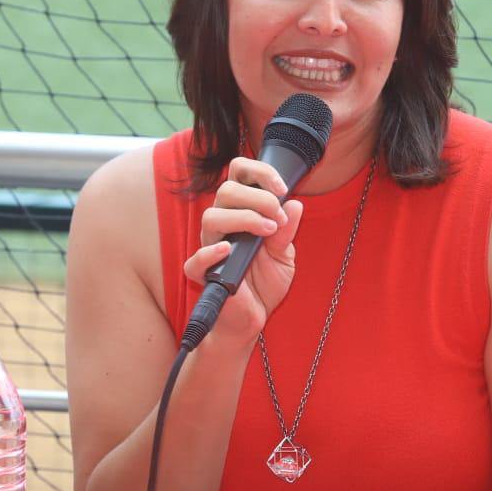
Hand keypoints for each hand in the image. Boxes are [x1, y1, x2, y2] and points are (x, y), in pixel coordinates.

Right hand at [183, 157, 304, 343]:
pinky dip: (211, 252)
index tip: (283, 188)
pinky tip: (229, 251)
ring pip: (211, 217)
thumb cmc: (264, 283)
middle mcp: (222, 225)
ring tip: (267, 232)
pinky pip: (196, 259)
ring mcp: (210, 247)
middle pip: (226, 190)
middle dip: (259, 198)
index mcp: (240, 212)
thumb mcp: (285, 254)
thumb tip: (295, 205)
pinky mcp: (202, 274)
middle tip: (278, 218)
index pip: (238, 175)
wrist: (255, 317)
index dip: (259, 173)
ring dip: (244, 219)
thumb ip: (287, 230)